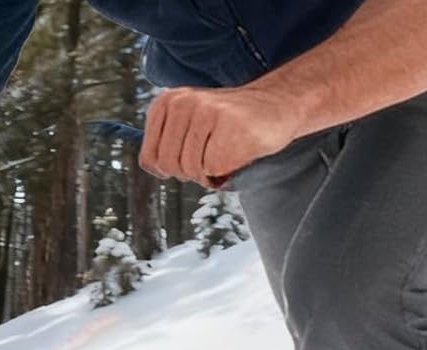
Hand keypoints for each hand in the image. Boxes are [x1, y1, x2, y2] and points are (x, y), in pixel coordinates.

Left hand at [141, 83, 301, 186]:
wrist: (276, 105)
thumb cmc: (228, 124)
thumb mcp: (186, 129)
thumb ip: (163, 146)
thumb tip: (151, 168)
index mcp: (167, 102)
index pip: (149, 159)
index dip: (171, 167)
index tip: (191, 150)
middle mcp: (183, 102)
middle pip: (168, 166)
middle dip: (190, 170)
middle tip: (211, 152)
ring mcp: (206, 111)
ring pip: (190, 168)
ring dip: (209, 170)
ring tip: (226, 146)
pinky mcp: (228, 125)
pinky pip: (213, 168)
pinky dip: (226, 168)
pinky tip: (239, 147)